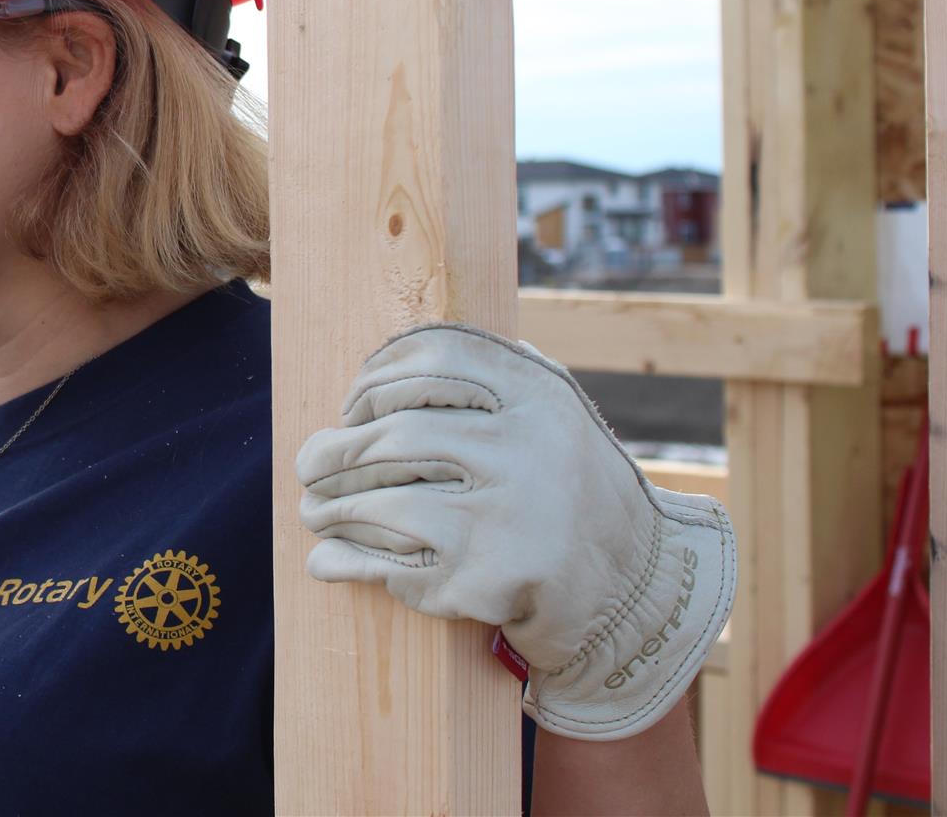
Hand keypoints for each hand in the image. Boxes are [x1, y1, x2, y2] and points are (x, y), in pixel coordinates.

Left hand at [294, 322, 735, 741]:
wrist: (636, 587)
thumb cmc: (568, 484)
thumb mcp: (551, 410)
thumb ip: (489, 373)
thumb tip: (379, 368)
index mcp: (537, 396)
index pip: (430, 358)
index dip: (374, 379)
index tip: (353, 405)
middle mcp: (521, 451)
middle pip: (393, 436)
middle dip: (335, 452)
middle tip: (309, 463)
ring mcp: (502, 520)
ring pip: (380, 504)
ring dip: (331, 508)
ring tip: (315, 509)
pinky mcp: (483, 583)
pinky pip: (390, 568)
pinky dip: (346, 563)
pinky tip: (326, 560)